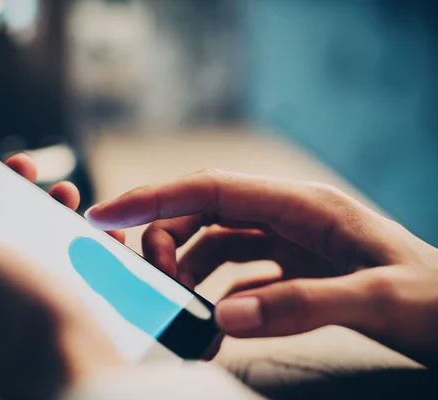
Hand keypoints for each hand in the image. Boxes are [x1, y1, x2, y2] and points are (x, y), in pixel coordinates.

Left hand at [0, 153, 124, 398]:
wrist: (83, 372)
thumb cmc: (21, 320)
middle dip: (11, 201)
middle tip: (31, 182)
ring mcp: (14, 315)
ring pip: (27, 254)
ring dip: (50, 221)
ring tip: (72, 209)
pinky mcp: (52, 321)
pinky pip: (61, 276)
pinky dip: (77, 253)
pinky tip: (92, 245)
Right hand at [86, 169, 437, 366]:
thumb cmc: (434, 300)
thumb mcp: (377, 300)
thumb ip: (300, 306)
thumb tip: (223, 318)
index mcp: (305, 205)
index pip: (212, 188)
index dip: (154, 197)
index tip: (107, 213)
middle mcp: (290, 215)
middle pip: (205, 212)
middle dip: (168, 240)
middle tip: (153, 282)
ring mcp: (290, 241)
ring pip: (216, 241)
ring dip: (189, 269)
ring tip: (182, 307)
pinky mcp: (293, 268)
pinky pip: (238, 271)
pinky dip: (216, 292)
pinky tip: (216, 318)